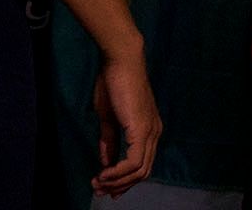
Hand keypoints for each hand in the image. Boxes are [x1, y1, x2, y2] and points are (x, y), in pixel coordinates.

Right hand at [91, 43, 160, 197]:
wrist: (120, 61)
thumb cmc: (113, 84)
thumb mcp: (109, 118)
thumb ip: (109, 141)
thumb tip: (105, 163)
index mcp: (149, 130)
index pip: (141, 164)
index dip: (123, 179)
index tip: (103, 186)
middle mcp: (154, 133)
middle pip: (142, 172)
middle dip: (120, 185)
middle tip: (98, 190)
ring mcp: (151, 132)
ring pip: (139, 171)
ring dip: (117, 181)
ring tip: (97, 183)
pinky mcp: (142, 130)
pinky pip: (134, 162)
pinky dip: (118, 172)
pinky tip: (103, 174)